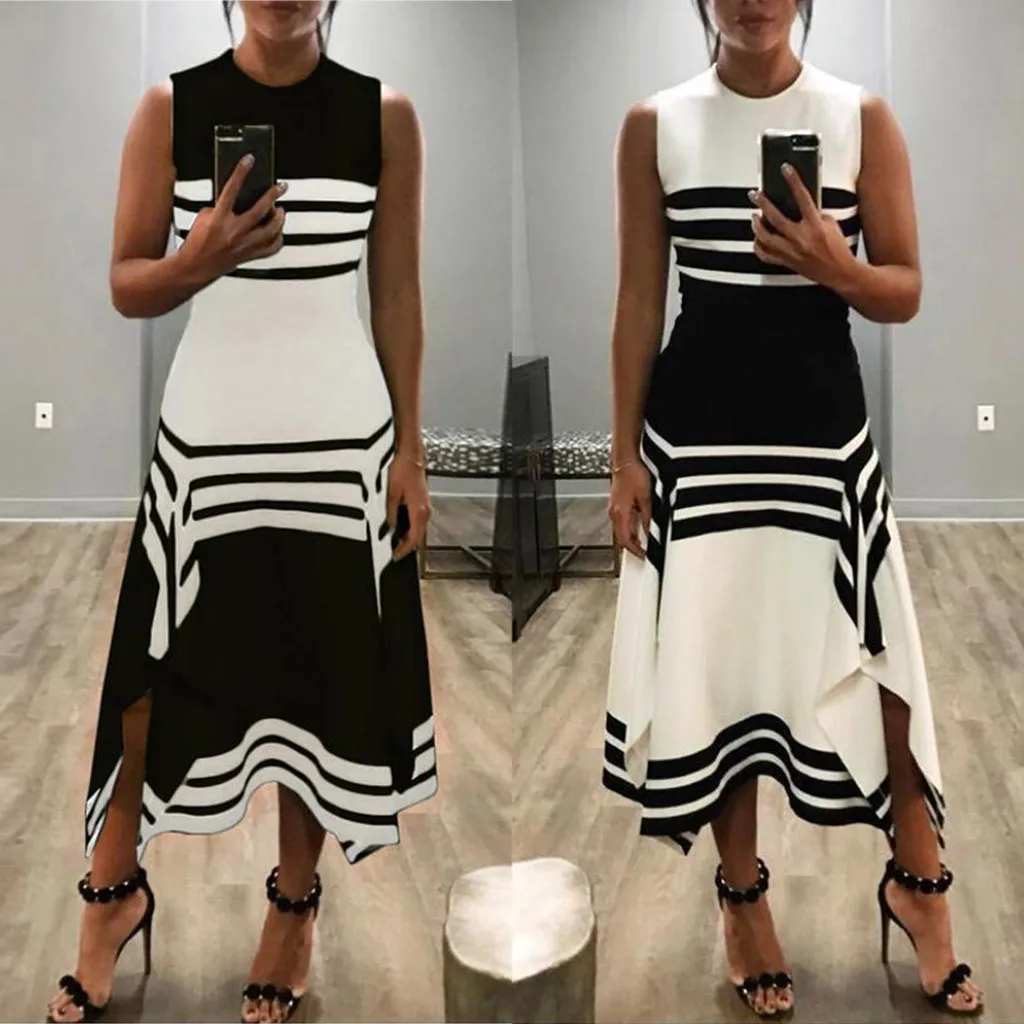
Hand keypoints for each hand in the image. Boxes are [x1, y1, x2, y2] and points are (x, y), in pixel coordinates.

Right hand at [180, 155, 287, 279]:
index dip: (241, 172)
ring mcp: (244, 245)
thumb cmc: (197, 242)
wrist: (195, 267)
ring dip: (279, 218)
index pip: (231, 189)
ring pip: (270, 230)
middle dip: (273, 195)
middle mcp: (234, 232)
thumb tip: (237, 200)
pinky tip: (278, 231)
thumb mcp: (203, 217)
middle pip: (260, 210)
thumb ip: (220, 206)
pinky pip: (271, 248)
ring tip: (280, 209)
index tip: (249, 160)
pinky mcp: (249, 256)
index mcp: (219, 219)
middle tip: (281, 186)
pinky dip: (278, 239)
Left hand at [388, 451, 430, 560]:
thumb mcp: (391, 494)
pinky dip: (410, 528)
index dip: (403, 550)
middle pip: (418, 537)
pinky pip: (418, 521)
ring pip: (419, 530)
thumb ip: (391, 514)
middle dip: (406, 546)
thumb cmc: (402, 470)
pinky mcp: (423, 502)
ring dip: (408, 538)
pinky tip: (400, 528)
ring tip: (394, 542)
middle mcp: (425, 511)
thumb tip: (389, 529)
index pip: (413, 539)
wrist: (411, 456)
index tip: (394, 556)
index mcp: (418, 511)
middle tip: (393, 553)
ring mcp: (425, 507)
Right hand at [608, 458, 650, 559]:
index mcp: (620, 514)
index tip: (644, 556)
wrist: (625, 459)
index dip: (635, 551)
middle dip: (633, 547)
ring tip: (644, 542)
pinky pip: (622, 521)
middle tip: (645, 553)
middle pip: (622, 538)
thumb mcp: (646, 498)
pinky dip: (630, 528)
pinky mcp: (617, 503)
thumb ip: (648, 517)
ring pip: (622, 530)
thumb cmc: (634, 474)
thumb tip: (651, 532)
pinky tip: (639, 526)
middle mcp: (614, 513)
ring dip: (631, 538)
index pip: (625, 541)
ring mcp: (614, 508)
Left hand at [749, 165, 856, 288]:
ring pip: (765, 238)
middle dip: (763, 203)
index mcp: (814, 226)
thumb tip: (802, 208)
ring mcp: (791, 251)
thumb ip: (816, 214)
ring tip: (754, 217)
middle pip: (775, 217)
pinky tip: (756, 239)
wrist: (840, 272)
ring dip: (756, 226)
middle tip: (755, 195)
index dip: (793, 181)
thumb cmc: (838, 249)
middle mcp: (801, 238)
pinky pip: (766, 256)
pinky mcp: (787, 262)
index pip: (802, 197)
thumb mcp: (832, 225)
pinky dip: (758, 247)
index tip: (785, 169)